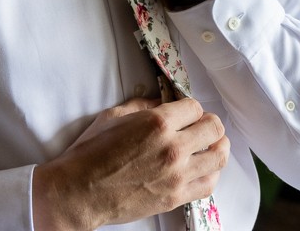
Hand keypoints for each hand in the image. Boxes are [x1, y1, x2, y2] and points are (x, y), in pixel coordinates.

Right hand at [32, 97, 228, 230]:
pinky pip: (210, 184)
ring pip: (218, 157)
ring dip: (217, 146)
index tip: (186, 112)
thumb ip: (143, 105)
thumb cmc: (92, 151)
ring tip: (210, 144)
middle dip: (208, 123)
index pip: (195, 107)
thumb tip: (161, 102)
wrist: (81, 190)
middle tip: (200, 125)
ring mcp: (177, 175)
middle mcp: (173, 147)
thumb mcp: (114, 115)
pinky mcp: (176, 198)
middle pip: (213, 129)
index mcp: (157, 122)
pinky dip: (212, 173)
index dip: (191, 107)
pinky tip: (205, 167)